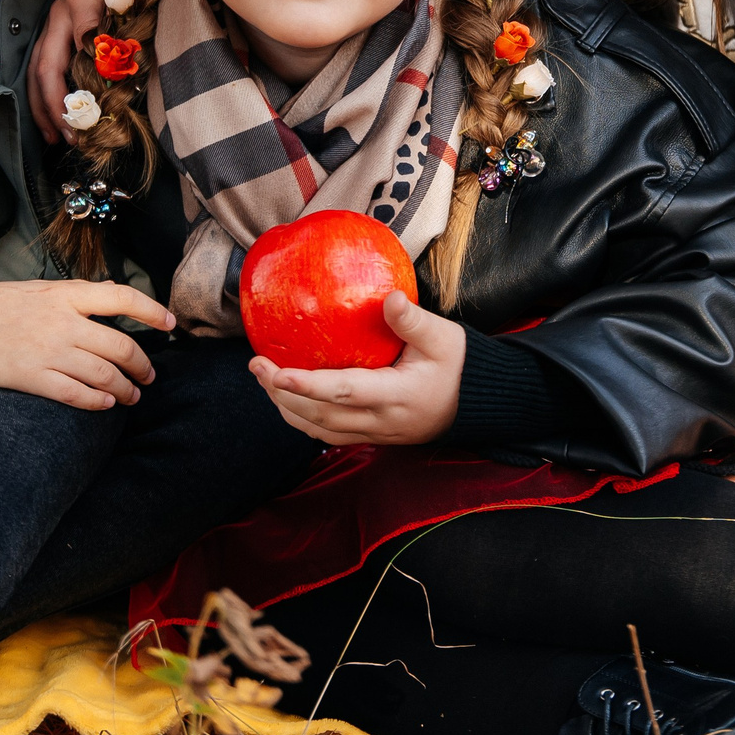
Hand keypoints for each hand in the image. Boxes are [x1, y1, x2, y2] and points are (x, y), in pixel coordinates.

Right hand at [0, 279, 173, 410]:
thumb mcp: (35, 289)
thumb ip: (73, 294)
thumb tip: (109, 292)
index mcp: (64, 294)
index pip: (122, 297)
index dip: (152, 311)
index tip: (170, 324)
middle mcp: (62, 322)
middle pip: (120, 345)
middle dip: (142, 364)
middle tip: (149, 376)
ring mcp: (48, 351)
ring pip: (104, 374)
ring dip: (125, 389)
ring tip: (133, 396)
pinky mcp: (32, 378)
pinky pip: (76, 394)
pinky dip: (97, 401)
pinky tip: (106, 405)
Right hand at [30, 0, 107, 143]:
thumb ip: (127, 25)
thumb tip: (119, 68)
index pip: (82, 41)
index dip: (89, 75)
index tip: (98, 106)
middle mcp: (58, 13)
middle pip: (46, 65)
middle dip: (56, 105)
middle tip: (72, 135)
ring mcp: (49, 24)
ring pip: (35, 71)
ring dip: (43, 108)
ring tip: (55, 137)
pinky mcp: (49, 34)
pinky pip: (37, 69)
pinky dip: (41, 98)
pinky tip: (49, 121)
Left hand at [248, 293, 464, 445]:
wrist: (478, 402)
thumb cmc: (460, 365)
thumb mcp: (444, 337)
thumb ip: (413, 321)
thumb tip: (388, 298)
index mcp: (397, 396)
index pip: (342, 392)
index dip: (306, 384)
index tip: (275, 370)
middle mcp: (381, 421)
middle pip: (320, 415)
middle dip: (282, 392)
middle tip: (257, 365)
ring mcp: (376, 433)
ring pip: (320, 430)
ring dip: (288, 408)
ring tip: (265, 381)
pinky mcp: (373, 436)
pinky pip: (329, 433)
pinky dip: (304, 418)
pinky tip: (291, 399)